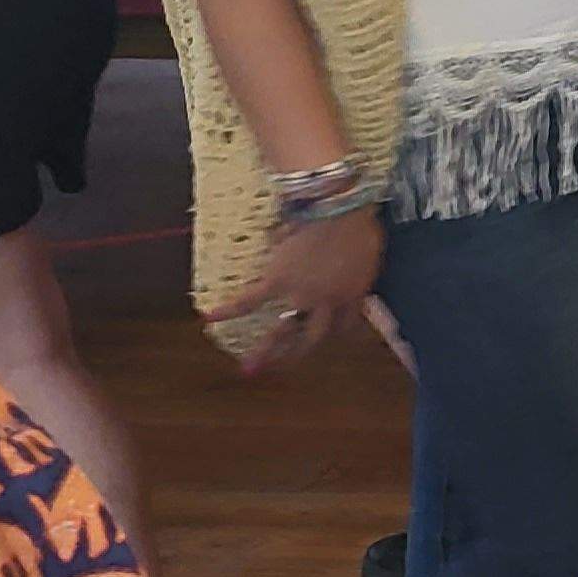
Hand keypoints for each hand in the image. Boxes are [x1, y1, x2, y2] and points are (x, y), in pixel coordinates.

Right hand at [204, 208, 384, 375]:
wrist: (340, 208)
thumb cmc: (359, 222)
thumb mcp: (368, 250)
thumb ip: (356, 266)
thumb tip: (346, 263)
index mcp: (353, 294)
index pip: (345, 325)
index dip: (336, 332)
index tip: (329, 336)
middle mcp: (326, 303)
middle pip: (312, 337)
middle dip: (297, 353)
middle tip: (285, 365)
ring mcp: (300, 294)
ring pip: (282, 332)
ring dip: (265, 352)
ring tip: (248, 368)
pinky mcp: (276, 281)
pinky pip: (249, 300)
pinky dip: (228, 310)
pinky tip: (209, 317)